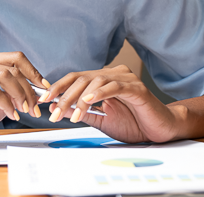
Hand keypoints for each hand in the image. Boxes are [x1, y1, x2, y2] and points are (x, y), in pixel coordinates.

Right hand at [0, 52, 47, 145]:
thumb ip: (13, 92)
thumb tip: (39, 91)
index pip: (15, 57)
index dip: (33, 71)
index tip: (44, 87)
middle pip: (12, 68)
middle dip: (29, 89)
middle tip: (34, 107)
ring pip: (5, 76)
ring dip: (20, 96)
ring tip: (23, 111)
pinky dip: (7, 105)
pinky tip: (11, 116)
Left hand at [40, 65, 183, 142]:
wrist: (160, 130)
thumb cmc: (133, 123)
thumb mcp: (101, 119)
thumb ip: (81, 112)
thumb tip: (57, 108)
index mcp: (103, 79)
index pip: (75, 78)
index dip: (58, 87)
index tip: (43, 100)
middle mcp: (113, 74)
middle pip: (82, 79)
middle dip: (65, 97)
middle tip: (54, 113)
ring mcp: (125, 79)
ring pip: (95, 82)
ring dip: (80, 99)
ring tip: (72, 115)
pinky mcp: (137, 88)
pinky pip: (115, 86)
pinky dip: (100, 93)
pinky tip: (89, 101)